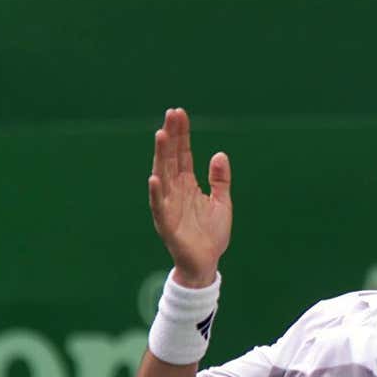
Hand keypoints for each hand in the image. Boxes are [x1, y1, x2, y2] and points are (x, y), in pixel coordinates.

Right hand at [148, 108, 231, 287]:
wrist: (207, 263)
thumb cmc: (211, 234)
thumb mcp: (222, 202)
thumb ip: (220, 180)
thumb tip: (219, 154)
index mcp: (188, 184)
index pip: (183, 153)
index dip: (182, 134)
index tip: (180, 113)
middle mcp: (175, 191)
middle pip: (171, 158)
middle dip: (172, 137)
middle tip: (171, 114)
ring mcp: (169, 205)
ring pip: (163, 176)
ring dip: (161, 156)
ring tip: (161, 135)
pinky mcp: (167, 223)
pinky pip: (159, 206)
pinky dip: (156, 193)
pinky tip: (154, 178)